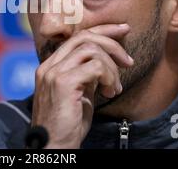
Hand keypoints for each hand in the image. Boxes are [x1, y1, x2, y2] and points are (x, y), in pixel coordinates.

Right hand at [31, 24, 133, 148]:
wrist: (54, 146)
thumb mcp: (79, 94)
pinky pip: (94, 67)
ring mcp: (54, 73)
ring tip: (114, 87)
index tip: (123, 30)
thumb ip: (86, 75)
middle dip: (112, 43)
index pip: (76, 37)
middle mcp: (49, 65)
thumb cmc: (68, 125)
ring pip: (91, 50)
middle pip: (84, 37)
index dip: (102, 30)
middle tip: (129, 61)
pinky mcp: (63, 83)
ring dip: (111, 68)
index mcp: (50, 66)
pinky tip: (109, 92)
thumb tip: (103, 62)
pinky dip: (108, 76)